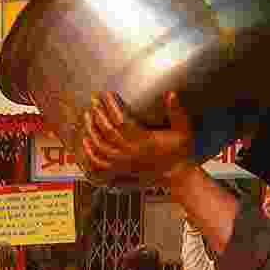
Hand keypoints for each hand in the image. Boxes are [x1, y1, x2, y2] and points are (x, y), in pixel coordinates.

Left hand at [77, 91, 197, 183]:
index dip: (112, 106)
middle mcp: (131, 152)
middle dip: (99, 115)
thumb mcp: (183, 130)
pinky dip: (91, 152)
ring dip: (92, 130)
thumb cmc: (180, 151)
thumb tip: (171, 94)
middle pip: (108, 132)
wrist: (177, 174)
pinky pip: (101, 163)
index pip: (122, 121)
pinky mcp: (121, 169)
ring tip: (88, 116)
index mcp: (145, 140)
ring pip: (101, 146)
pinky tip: (86, 141)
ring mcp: (124, 162)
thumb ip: (176, 111)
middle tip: (93, 101)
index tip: (107, 95)